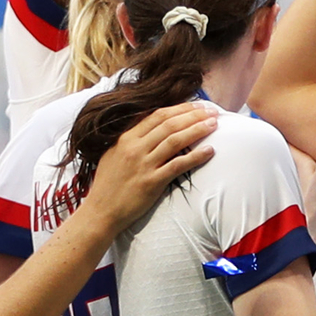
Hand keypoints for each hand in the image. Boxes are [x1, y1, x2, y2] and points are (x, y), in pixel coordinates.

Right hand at [77, 101, 216, 237]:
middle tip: (212, 111)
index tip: (196, 105)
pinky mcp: (152, 182)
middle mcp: (134, 148)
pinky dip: (196, 157)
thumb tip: (152, 126)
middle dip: (193, 115)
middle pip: (169, 124)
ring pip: (175, 140)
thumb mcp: (114, 154)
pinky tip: (210, 151)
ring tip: (214, 124)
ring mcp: (143, 164)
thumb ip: (132, 139)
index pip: (157, 115)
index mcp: (126, 138)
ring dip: (197, 130)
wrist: (101, 211)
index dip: (180, 108)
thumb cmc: (109, 184)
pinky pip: (178, 165)